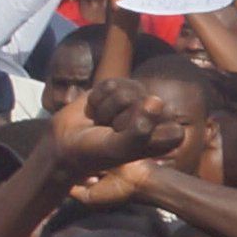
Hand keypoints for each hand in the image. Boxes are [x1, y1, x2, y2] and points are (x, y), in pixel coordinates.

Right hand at [45, 74, 182, 181]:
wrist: (67, 143)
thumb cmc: (97, 152)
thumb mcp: (120, 148)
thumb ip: (141, 131)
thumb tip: (156, 99)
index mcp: (168, 135)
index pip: (169, 125)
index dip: (142, 133)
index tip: (127, 144)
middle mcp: (158, 114)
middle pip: (146, 104)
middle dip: (121, 120)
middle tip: (111, 132)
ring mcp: (139, 97)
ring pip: (126, 93)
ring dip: (107, 110)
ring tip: (103, 122)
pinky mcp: (121, 85)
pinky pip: (110, 85)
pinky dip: (96, 99)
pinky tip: (95, 110)